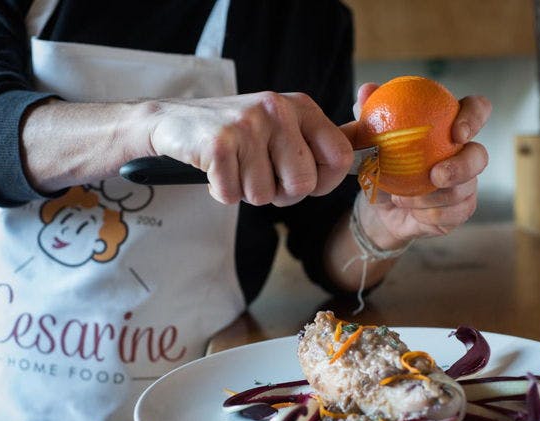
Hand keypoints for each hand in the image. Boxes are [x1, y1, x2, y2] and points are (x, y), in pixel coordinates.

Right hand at [144, 92, 353, 205]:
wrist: (172, 121)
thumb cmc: (235, 133)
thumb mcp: (281, 127)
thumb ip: (318, 142)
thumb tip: (366, 157)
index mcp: (300, 106)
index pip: (340, 156)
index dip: (324, 182)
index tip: (303, 182)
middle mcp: (277, 109)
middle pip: (302, 184)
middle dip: (280, 193)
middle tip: (258, 175)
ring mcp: (248, 124)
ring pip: (264, 195)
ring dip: (246, 192)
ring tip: (234, 167)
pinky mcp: (219, 143)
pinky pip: (232, 195)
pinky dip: (221, 193)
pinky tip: (214, 170)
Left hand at [343, 83, 491, 247]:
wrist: (378, 205)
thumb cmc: (380, 163)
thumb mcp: (367, 138)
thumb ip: (368, 113)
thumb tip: (367, 89)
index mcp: (450, 125)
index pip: (477, 110)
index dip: (475, 117)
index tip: (457, 132)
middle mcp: (464, 153)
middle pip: (480, 156)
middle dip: (463, 167)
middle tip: (436, 175)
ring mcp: (466, 183)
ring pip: (464, 191)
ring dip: (432, 197)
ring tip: (401, 198)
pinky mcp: (460, 210)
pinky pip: (455, 214)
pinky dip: (430, 214)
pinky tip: (411, 211)